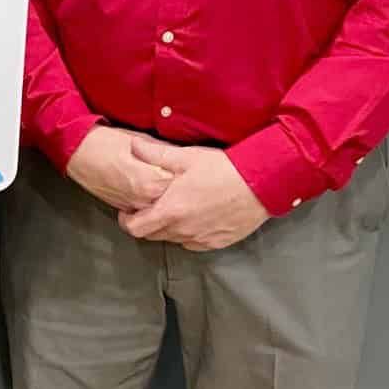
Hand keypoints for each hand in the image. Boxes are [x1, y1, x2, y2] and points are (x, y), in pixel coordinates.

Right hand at [66, 127, 176, 212]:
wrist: (77, 152)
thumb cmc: (107, 142)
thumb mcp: (142, 140)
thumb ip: (163, 153)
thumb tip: (182, 158)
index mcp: (151, 182)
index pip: (181, 186)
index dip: (186, 177)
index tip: (190, 170)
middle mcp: (143, 199)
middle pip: (171, 201)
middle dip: (178, 191)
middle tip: (184, 180)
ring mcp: (131, 207)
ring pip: (158, 209)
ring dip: (164, 199)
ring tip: (168, 186)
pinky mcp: (122, 208)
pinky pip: (143, 210)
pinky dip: (150, 203)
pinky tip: (151, 191)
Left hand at [119, 138, 268, 250]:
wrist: (261, 184)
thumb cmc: (222, 169)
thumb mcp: (185, 157)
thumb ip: (155, 155)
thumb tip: (132, 145)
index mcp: (170, 211)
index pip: (134, 228)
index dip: (127, 219)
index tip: (130, 208)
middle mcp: (183, 230)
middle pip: (151, 236)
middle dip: (146, 223)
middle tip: (152, 206)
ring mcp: (200, 239)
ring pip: (172, 240)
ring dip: (167, 228)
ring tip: (174, 208)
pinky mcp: (216, 242)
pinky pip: (193, 243)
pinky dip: (187, 233)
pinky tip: (194, 216)